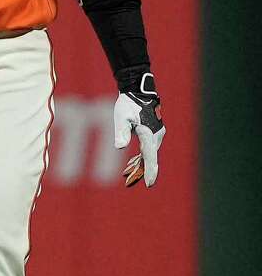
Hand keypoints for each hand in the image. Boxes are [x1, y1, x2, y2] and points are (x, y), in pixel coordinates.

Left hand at [113, 72, 164, 187]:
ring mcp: (155, 136)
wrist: (138, 91)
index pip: (150, 157)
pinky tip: (130, 165)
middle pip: (148, 159)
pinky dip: (139, 158)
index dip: (149, 171)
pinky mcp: (152, 134)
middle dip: (140, 172)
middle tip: (128, 182)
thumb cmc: (128, 104)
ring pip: (147, 156)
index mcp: (149, 134)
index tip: (149, 184)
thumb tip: (120, 147)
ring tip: (127, 176)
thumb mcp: (121, 117)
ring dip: (138, 166)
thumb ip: (121, 132)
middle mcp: (155, 137)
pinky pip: (146, 150)